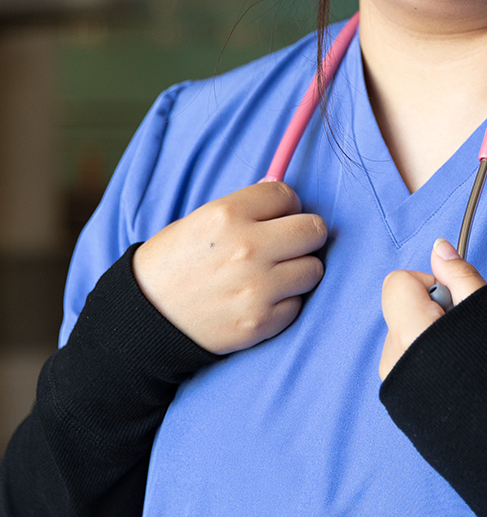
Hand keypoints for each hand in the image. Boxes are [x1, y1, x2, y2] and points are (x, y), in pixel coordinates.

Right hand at [132, 181, 326, 353]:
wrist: (142, 320)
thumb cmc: (172, 265)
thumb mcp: (199, 221)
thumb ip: (245, 208)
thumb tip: (286, 196)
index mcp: (227, 215)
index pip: (287, 195)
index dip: (286, 205)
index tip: (277, 216)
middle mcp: (247, 248)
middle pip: (314, 229)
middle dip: (304, 235)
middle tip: (288, 243)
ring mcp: (257, 288)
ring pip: (314, 269)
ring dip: (298, 270)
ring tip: (273, 274)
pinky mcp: (261, 322)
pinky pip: (298, 304)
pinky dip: (284, 303)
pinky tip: (260, 300)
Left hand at [379, 238, 485, 379]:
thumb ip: (459, 276)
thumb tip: (438, 248)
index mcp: (410, 331)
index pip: (399, 283)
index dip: (431, 285)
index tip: (459, 303)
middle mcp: (393, 358)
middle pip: (404, 312)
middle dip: (435, 314)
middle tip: (468, 333)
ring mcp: (394, 386)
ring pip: (407, 340)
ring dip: (433, 341)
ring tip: (467, 360)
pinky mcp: (399, 407)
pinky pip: (408, 368)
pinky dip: (429, 365)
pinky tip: (457, 379)